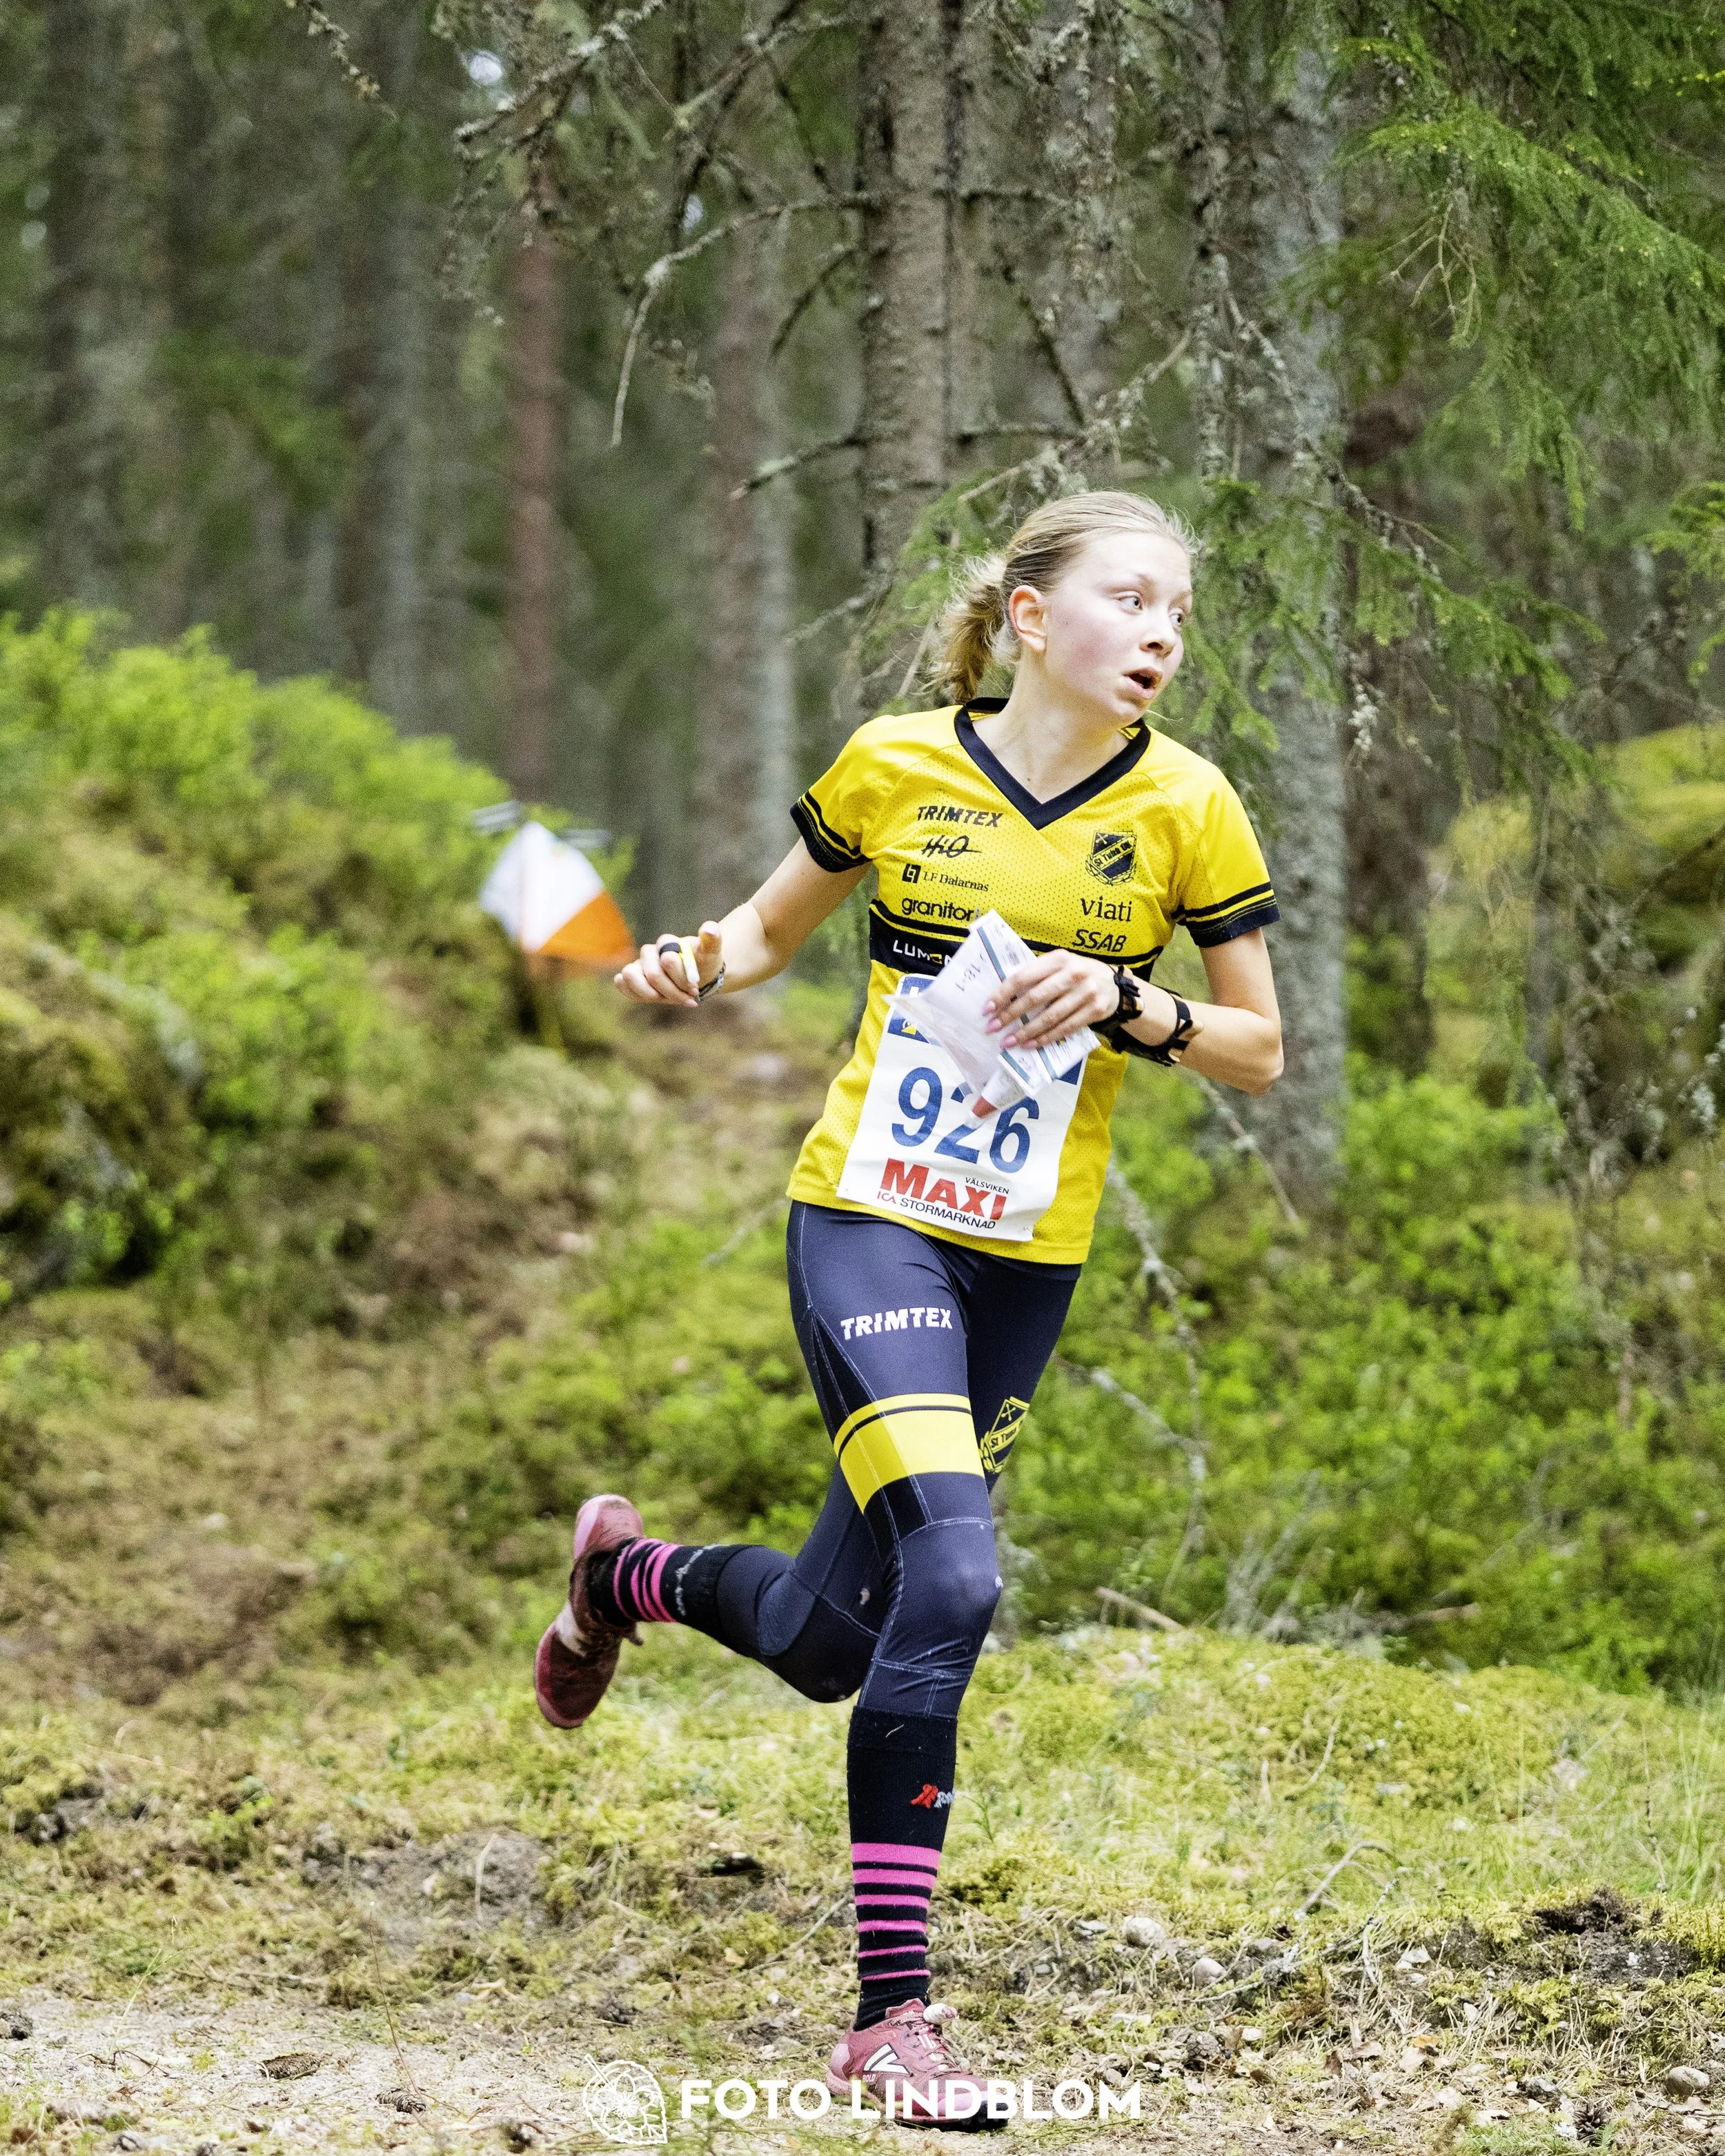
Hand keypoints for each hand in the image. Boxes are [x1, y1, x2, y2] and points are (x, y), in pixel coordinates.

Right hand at [615, 920, 723, 1006]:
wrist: (698, 975)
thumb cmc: (703, 963)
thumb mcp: (712, 952)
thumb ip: (712, 940)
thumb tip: (710, 930)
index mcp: (666, 942)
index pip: (668, 960)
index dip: (682, 977)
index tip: (695, 988)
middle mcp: (649, 952)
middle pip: (652, 974)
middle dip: (671, 991)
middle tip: (688, 998)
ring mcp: (639, 966)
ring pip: (629, 976)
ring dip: (652, 994)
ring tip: (670, 999)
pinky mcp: (633, 980)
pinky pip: (623, 985)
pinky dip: (637, 995)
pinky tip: (656, 999)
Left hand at [984, 950, 1118, 1052]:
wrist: (1115, 983)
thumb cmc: (1078, 973)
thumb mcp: (1060, 965)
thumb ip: (1037, 974)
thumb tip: (1002, 995)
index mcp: (1059, 959)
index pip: (1023, 976)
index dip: (1003, 994)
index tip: (988, 1009)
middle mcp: (1073, 973)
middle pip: (1035, 997)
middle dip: (1010, 1015)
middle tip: (993, 1028)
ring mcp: (1086, 993)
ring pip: (1050, 1016)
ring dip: (1026, 1032)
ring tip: (1009, 1042)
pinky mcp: (1095, 1011)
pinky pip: (1065, 1028)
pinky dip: (1046, 1038)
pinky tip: (1031, 1044)